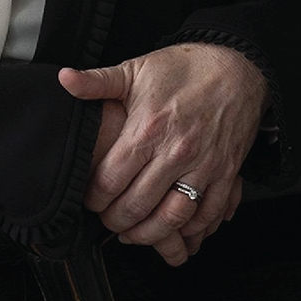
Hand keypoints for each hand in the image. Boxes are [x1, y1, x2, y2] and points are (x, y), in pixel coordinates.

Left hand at [59, 43, 267, 265]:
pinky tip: (175, 230)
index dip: (94, 197)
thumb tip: (63, 78)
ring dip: (149, 234)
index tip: (90, 198)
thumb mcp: (136, 68)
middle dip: (115, 220)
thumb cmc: (185, 67)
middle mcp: (175, 152)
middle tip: (107, 219)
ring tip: (134, 232)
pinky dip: (190, 230)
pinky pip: (207, 215)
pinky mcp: (226, 174)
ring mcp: (203, 166)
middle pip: (136, 206)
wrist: (236, 66)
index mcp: (148, 128)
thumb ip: (97, 81)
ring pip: (171, 219)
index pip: (110, 181)